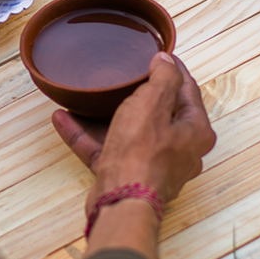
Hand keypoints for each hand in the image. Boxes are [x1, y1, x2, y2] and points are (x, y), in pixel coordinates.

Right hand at [52, 53, 215, 213]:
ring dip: (103, 114)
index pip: (186, 90)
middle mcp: (180, 150)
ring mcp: (153, 165)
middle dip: (135, 93)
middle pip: (157, 112)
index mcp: (195, 131)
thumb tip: (166, 61)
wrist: (121, 204)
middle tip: (123, 74)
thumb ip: (163, 78)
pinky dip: (88, 136)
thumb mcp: (152, 103)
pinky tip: (65, 120)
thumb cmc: (142, 156)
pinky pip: (107, 150)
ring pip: (128, 132)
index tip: (156, 54)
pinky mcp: (127, 177)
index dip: (171, 69)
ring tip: (85, 97)